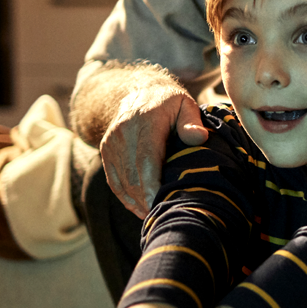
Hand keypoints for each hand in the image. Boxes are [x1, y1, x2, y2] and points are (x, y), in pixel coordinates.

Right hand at [100, 87, 205, 217]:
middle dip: (146, 199)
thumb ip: (191, 121)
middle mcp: (124, 132)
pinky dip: (126, 197)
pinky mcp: (106, 150)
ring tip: (154, 215)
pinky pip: (114, 180)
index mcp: (146, 120)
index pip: (146, 158)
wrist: (140, 92)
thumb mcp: (185, 105)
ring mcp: (112, 142)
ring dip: (137, 201)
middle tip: (163, 215)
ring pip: (122, 180)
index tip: (160, 203)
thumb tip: (200, 137)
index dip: (152, 184)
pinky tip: (140, 209)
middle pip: (133, 174)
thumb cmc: (170, 103)